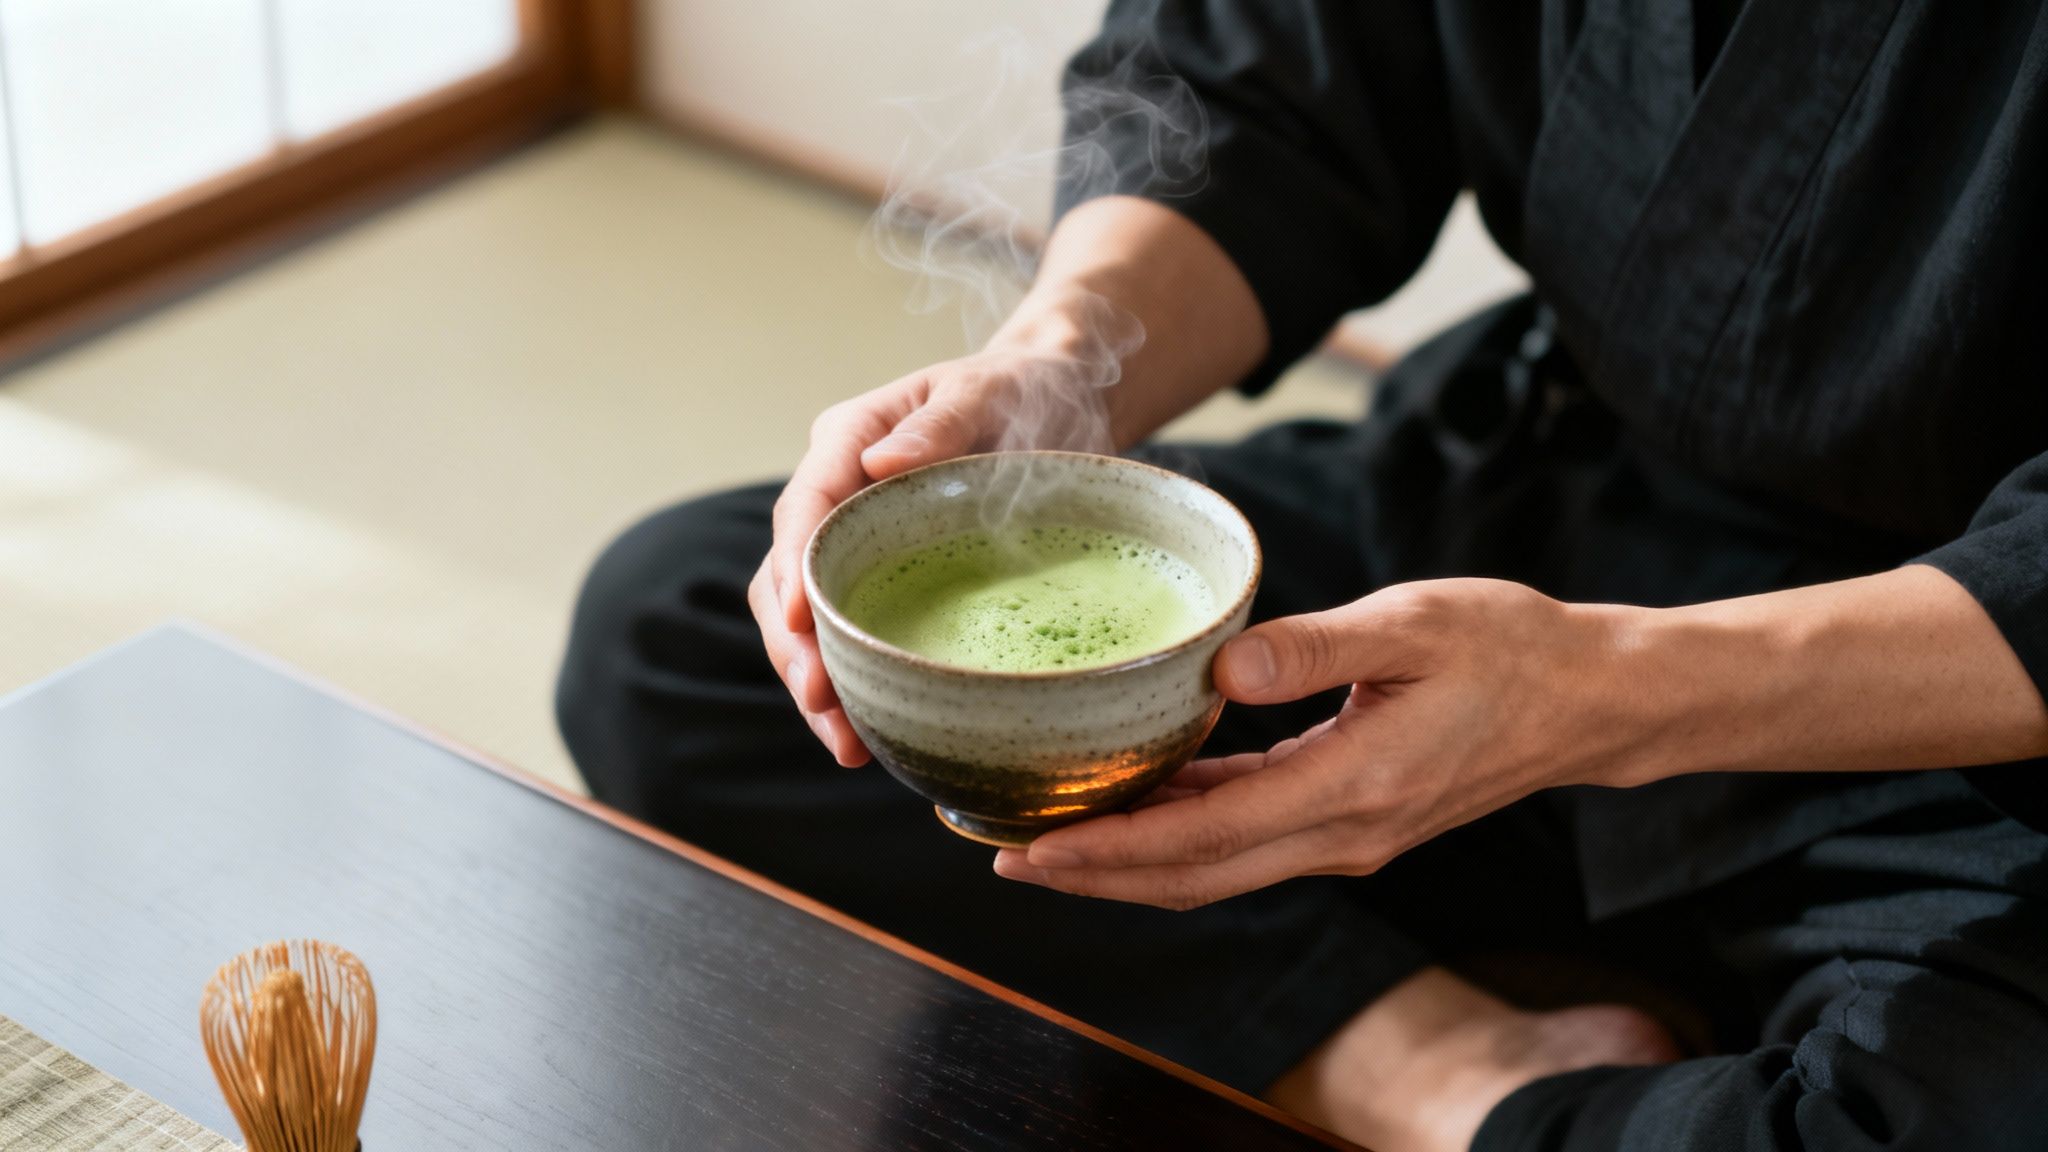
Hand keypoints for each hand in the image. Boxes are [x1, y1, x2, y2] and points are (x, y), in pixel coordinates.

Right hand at [748, 334, 1112, 765]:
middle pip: (792, 576)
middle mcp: (839, 495)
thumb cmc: (1019, 387)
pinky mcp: (888, 579)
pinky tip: (869, 735)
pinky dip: (857, 683)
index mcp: (848, 439)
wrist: (1053, 403)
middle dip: (798, 646)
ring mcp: (859, 542)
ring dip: (819, 680)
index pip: (804, 507)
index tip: (800, 622)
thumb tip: (879, 460)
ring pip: (812, 618)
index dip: (795, 568)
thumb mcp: (989, 391)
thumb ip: (940, 422)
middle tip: (821, 705)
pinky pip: (855, 634)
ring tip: (844, 745)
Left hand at [993, 579, 1632, 907]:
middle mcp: (1343, 833)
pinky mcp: (1351, 821)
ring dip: (1129, 863)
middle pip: (1192, 876)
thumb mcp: (1416, 624)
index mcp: (1352, 787)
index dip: (1109, 849)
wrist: (1591, 700)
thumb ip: (1318, 647)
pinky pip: (1246, 844)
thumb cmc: (1510, 649)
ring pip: (1215, 870)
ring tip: (1045, 838)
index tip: (1028, 848)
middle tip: (1000, 856)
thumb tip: (1223, 670)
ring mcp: (1348, 837)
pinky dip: (1181, 835)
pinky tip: (1138, 801)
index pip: (1204, 837)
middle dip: (1093, 873)